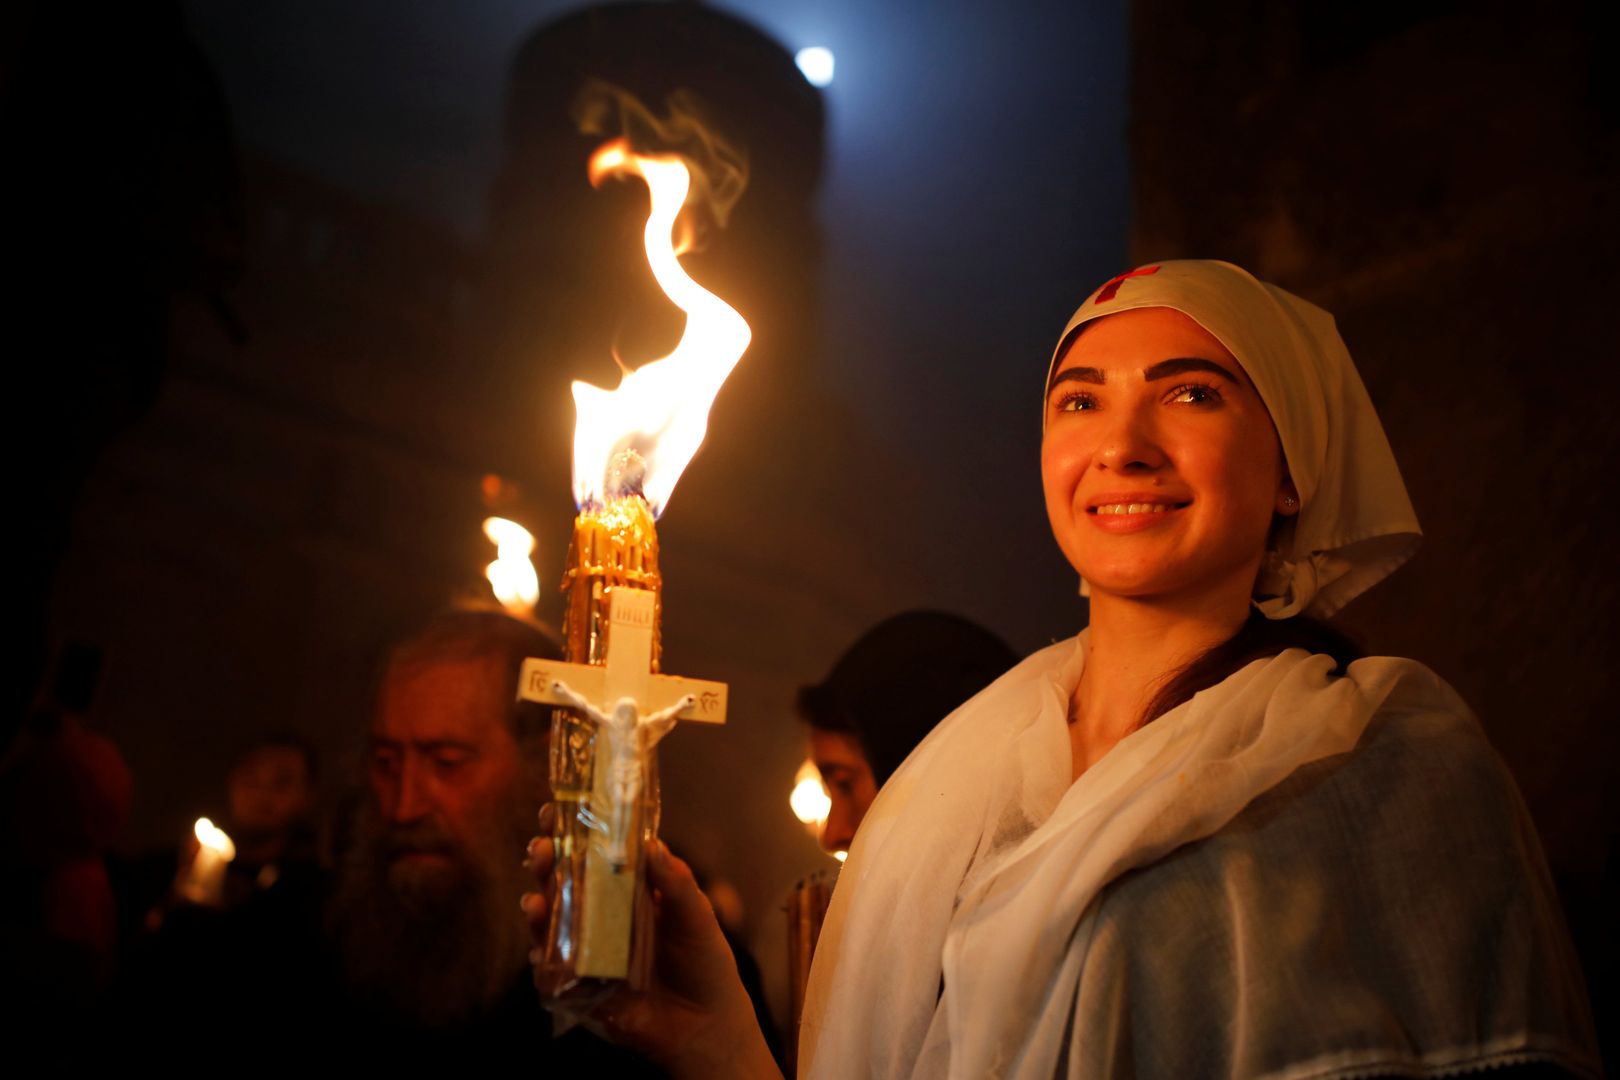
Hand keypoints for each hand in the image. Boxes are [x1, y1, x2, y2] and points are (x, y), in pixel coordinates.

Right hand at [523, 809, 779, 1079]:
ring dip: (536, 907)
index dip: (573, 830)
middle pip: (563, 880)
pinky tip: (540, 948)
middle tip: (540, 850)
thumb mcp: (698, 918)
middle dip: (545, 862)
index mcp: (629, 889)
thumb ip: (676, 884)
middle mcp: (602, 914)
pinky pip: (551, 969)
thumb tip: (652, 846)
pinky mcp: (579, 985)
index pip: (595, 852)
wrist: (705, 1027)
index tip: (556, 809)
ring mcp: (587, 948)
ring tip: (535, 900)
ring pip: (550, 921)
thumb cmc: (704, 963)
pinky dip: (542, 958)